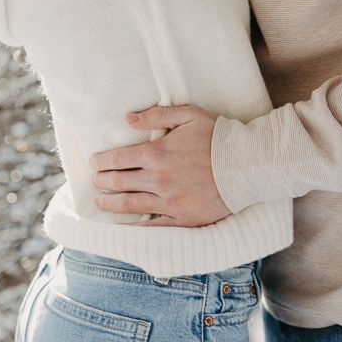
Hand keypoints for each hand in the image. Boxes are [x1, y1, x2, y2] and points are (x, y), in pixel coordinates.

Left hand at [89, 106, 227, 225]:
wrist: (248, 165)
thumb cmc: (219, 136)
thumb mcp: (188, 115)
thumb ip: (156, 116)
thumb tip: (128, 119)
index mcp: (158, 153)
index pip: (119, 159)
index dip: (102, 162)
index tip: (94, 163)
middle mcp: (159, 179)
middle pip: (120, 182)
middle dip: (103, 181)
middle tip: (95, 181)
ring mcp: (170, 202)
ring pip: (131, 205)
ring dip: (111, 203)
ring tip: (100, 202)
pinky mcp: (183, 219)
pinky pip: (154, 226)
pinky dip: (136, 226)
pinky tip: (125, 225)